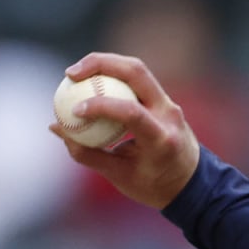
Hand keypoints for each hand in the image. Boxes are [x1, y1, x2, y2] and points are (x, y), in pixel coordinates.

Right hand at [48, 52, 200, 209]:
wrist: (191, 182)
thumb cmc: (154, 184)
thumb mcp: (120, 176)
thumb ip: (87, 153)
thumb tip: (57, 127)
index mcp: (162, 138)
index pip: (132, 112)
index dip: (101, 106)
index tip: (75, 111)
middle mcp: (169, 114)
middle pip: (137, 72)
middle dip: (100, 64)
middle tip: (70, 74)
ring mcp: (168, 103)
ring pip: (137, 70)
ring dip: (104, 64)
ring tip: (74, 74)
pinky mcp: (163, 99)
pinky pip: (135, 80)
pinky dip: (111, 76)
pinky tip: (88, 81)